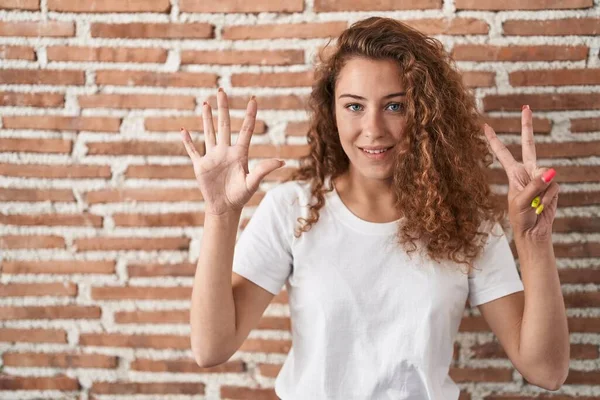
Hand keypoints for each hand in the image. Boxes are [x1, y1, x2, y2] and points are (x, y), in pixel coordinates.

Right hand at [181, 89, 285, 215]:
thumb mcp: (253, 182)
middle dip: (223, 108)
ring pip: (209, 133)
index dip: (250, 115)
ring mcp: (213, 157)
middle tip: (222, 91)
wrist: (225, 208)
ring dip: (207, 119)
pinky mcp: (201, 166)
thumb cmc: (241, 196)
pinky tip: (184, 130)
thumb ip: (264, 170)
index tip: (253, 99)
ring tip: (206, 103)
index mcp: (239, 153)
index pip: (246, 130)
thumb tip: (282, 161)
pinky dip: (188, 141)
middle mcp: (226, 151)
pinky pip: (193, 151)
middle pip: (224, 125)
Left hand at [483, 105, 558, 241]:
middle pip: (529, 145)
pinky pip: (554, 185)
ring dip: (542, 190)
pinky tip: (543, 205)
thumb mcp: (522, 201)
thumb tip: (550, 170)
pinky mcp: (553, 186)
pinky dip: (549, 197)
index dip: (494, 140)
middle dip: (528, 127)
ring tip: (535, 203)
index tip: (484, 126)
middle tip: (526, 107)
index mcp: (513, 174)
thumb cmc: (521, 218)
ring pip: (546, 173)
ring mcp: (541, 178)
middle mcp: (527, 172)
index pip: (503, 153)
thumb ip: (535, 185)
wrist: (533, 232)